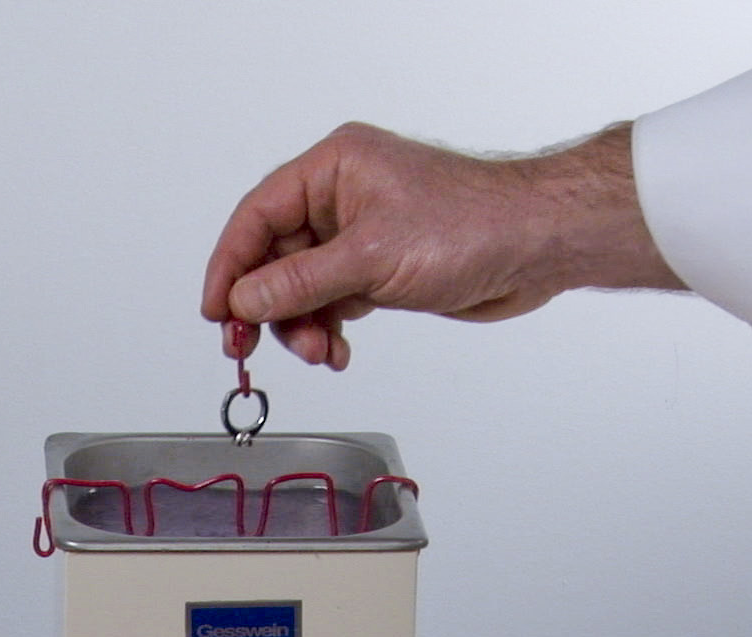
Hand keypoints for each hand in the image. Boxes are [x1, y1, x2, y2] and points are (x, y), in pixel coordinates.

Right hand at [201, 122, 683, 368]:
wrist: (536, 246)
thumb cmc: (474, 223)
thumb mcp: (371, 257)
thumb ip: (301, 283)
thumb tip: (245, 300)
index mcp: (333, 169)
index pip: (257, 216)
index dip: (230, 265)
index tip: (215, 309)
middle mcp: (341, 198)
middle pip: (274, 257)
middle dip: (265, 306)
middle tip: (246, 346)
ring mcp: (360, 235)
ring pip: (301, 287)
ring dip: (300, 326)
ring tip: (317, 351)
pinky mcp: (379, 268)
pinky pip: (331, 301)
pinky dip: (327, 329)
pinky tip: (336, 351)